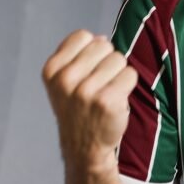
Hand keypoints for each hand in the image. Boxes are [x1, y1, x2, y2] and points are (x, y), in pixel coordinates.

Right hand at [42, 30, 137, 175]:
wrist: (84, 147)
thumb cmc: (77, 108)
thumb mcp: (63, 80)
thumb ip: (77, 55)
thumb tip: (101, 37)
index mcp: (52, 70)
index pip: (83, 36)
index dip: (91, 51)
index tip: (86, 71)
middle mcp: (66, 79)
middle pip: (104, 45)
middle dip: (107, 62)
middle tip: (99, 85)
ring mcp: (86, 91)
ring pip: (119, 59)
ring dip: (119, 74)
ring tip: (107, 92)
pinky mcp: (107, 101)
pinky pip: (131, 74)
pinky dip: (128, 85)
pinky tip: (116, 100)